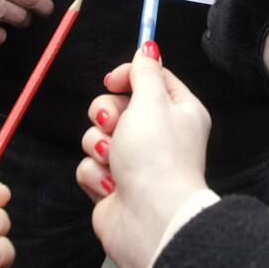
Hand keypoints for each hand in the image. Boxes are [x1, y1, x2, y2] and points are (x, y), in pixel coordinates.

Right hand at [76, 44, 210, 267]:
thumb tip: (148, 46)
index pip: (151, 78)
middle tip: (116, 126)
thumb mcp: (152, 101)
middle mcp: (158, 134)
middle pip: (116, 104)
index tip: (113, 79)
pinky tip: (111, 184)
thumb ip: (145, 72)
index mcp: (178, 111)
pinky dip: (95, 173)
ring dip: (99, 145)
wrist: (150, 221)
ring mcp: (134, 161)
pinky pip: (89, 164)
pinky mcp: (113, 184)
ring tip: (114, 160)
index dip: (129, 75)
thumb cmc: (158, 160)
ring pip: (97, 134)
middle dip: (107, 113)